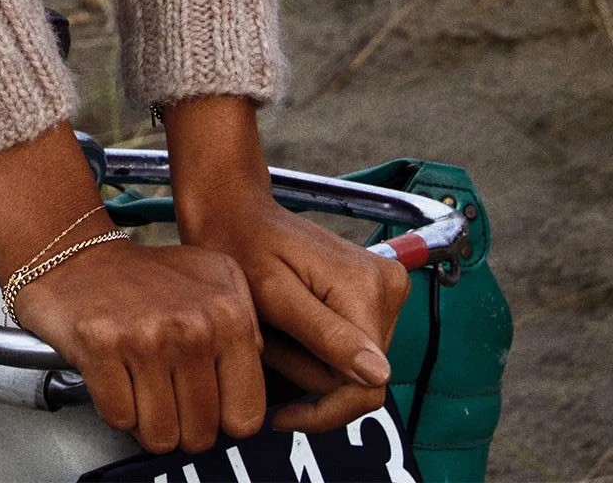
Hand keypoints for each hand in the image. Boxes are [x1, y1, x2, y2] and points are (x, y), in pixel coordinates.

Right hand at [16, 240, 266, 453]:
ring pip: (160, 436)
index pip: (245, 418)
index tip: (204, 398)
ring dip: (147, 419)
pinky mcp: (100, 347)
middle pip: (200, 434)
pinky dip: (116, 406)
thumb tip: (255, 376)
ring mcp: (144, 338)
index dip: (222, 417)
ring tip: (140, 382)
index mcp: (227, 315)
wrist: (81, 255)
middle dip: (182, 423)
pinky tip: (116, 374)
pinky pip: (120, 419)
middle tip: (165, 389)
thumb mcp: (217, 277)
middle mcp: (191, 328)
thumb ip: (250, 325)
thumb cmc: (151, 275)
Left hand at [164, 97, 411, 432]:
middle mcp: (389, 286)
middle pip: (358, 377)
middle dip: (306, 373)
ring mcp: (384, 288)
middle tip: (264, 343)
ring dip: (306, 361)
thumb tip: (380, 376)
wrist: (237, 211)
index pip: (368, 386)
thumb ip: (325, 334)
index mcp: (369, 288)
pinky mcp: (373, 292)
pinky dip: (312, 348)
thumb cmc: (243, 245)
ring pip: (352, 365)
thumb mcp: (274, 293)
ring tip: (272, 329)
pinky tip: (285, 328)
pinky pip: (350, 346)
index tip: (280, 415)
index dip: (325, 412)